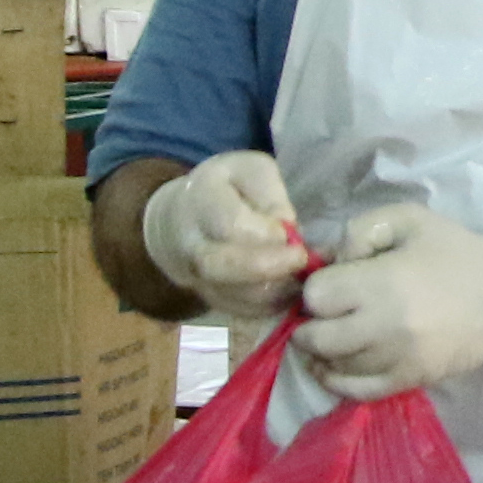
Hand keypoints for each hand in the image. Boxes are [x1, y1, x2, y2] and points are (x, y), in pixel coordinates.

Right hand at [138, 150, 310, 317]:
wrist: (179, 221)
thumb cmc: (226, 190)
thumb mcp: (249, 171)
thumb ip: (271, 194)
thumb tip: (288, 228)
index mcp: (201, 201)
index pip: (231, 225)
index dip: (267, 234)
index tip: (293, 234)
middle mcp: (192, 244)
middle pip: (225, 267)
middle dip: (271, 267)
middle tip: (302, 259)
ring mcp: (198, 278)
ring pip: (236, 296)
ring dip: (277, 289)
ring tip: (301, 274)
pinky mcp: (213, 300)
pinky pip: (244, 311)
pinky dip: (273, 304)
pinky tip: (290, 287)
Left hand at [295, 202, 482, 400]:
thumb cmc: (457, 252)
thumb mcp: (408, 220)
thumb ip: (359, 231)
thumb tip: (326, 262)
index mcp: (383, 282)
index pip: (317, 296)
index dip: (316, 287)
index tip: (331, 282)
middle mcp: (385, 326)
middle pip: (316, 337)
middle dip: (311, 323)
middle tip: (322, 313)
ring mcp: (397, 360)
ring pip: (334, 366)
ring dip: (322, 352)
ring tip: (330, 334)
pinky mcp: (409, 381)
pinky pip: (357, 391)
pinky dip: (336, 380)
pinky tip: (332, 366)